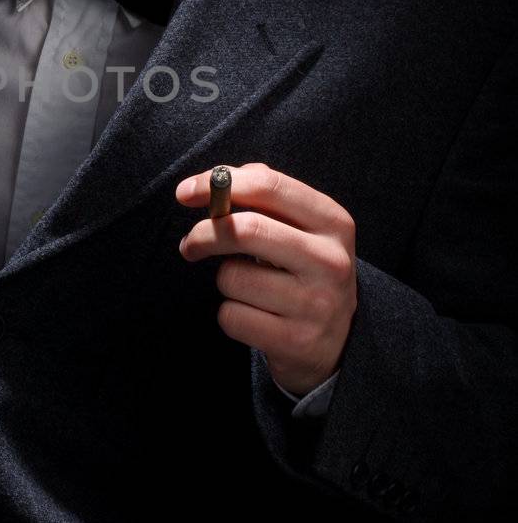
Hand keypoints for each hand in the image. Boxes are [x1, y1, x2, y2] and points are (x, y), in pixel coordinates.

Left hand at [175, 162, 357, 396]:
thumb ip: (266, 197)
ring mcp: (316, 304)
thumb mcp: (304, 229)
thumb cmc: (305, 269)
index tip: (185, 192)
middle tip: (190, 244)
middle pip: (247, 229)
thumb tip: (216, 181)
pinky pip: (231, 316)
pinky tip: (252, 315)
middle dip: (204, 234)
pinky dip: (229, 314)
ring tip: (245, 287)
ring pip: (232, 277)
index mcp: (333, 222)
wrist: (338, 339)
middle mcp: (330, 261)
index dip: (219, 183)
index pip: (270, 187)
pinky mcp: (295, 341)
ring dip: (224, 280)